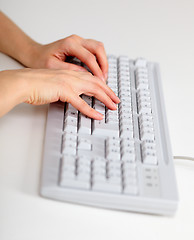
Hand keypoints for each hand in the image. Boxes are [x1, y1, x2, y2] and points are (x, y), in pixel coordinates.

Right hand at [0, 69, 118, 118]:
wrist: (25, 82)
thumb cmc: (38, 83)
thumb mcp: (57, 83)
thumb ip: (68, 88)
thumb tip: (76, 96)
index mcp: (71, 73)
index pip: (93, 78)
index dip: (104, 86)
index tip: (110, 93)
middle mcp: (73, 76)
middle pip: (97, 83)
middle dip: (109, 92)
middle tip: (116, 100)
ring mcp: (69, 83)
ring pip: (93, 90)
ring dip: (105, 99)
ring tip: (112, 107)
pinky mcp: (64, 92)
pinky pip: (81, 103)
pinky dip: (90, 110)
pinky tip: (97, 115)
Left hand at [28, 35, 107, 81]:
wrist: (35, 54)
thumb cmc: (41, 60)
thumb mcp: (53, 67)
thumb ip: (70, 70)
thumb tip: (86, 76)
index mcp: (69, 44)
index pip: (89, 57)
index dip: (96, 70)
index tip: (100, 81)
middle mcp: (76, 40)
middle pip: (98, 48)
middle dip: (104, 64)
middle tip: (104, 78)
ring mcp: (79, 41)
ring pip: (99, 48)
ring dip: (103, 61)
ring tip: (103, 75)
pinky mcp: (80, 45)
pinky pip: (95, 50)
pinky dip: (99, 60)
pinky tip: (98, 70)